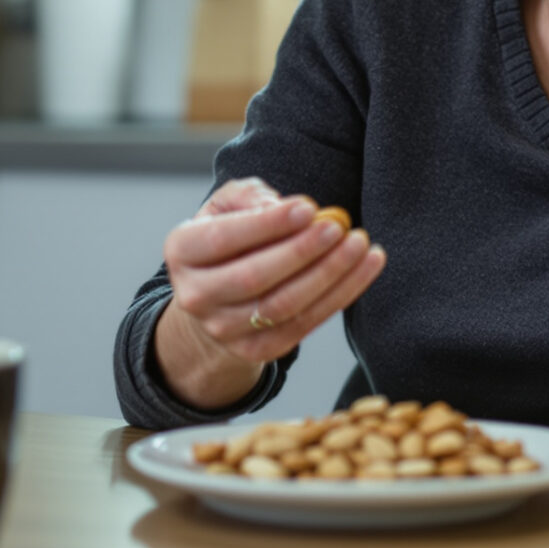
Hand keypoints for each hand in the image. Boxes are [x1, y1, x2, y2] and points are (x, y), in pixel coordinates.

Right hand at [152, 177, 386, 409]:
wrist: (218, 298)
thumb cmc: (228, 239)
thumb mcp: (225, 207)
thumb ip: (247, 197)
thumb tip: (278, 205)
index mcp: (181, 251)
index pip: (223, 239)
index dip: (267, 225)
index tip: (307, 207)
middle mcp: (195, 295)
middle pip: (254, 277)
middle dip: (301, 251)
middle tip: (338, 226)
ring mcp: (224, 329)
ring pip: (282, 305)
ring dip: (328, 274)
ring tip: (360, 245)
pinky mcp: (257, 350)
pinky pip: (304, 325)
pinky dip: (341, 295)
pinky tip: (367, 267)